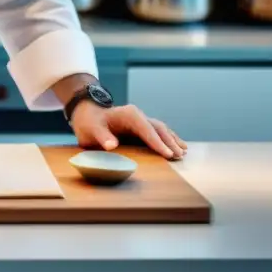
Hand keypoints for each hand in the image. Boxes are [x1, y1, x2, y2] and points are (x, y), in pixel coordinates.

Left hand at [70, 102, 186, 159]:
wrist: (88, 115)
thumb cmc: (89, 123)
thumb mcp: (91, 130)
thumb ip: (101, 136)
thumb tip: (111, 145)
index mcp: (129, 115)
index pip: (146, 129)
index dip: (157, 142)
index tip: (167, 154)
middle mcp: (138, 115)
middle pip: (158, 129)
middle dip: (169, 142)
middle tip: (179, 156)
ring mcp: (142, 120)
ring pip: (161, 129)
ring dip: (172, 140)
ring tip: (183, 153)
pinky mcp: (143, 127)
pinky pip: (159, 132)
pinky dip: (169, 139)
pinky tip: (179, 147)